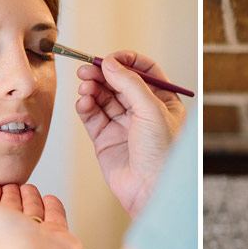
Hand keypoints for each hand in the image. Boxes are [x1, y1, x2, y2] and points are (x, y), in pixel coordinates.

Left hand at [0, 180, 83, 248]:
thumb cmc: (2, 240)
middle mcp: (10, 232)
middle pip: (10, 208)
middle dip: (11, 195)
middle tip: (13, 181)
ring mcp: (35, 235)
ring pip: (32, 212)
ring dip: (30, 198)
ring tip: (30, 187)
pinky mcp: (56, 236)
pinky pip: (54, 217)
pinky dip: (51, 206)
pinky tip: (49, 198)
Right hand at [76, 51, 185, 218]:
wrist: (151, 190)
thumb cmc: (163, 154)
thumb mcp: (152, 110)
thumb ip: (129, 83)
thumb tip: (109, 63)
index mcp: (163, 101)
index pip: (144, 70)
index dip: (126, 61)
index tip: (110, 58)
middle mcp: (143, 111)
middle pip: (119, 82)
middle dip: (103, 73)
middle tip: (86, 69)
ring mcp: (124, 124)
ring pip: (103, 97)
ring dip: (92, 88)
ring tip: (85, 86)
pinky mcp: (106, 139)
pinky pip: (92, 116)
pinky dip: (86, 106)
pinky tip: (84, 102)